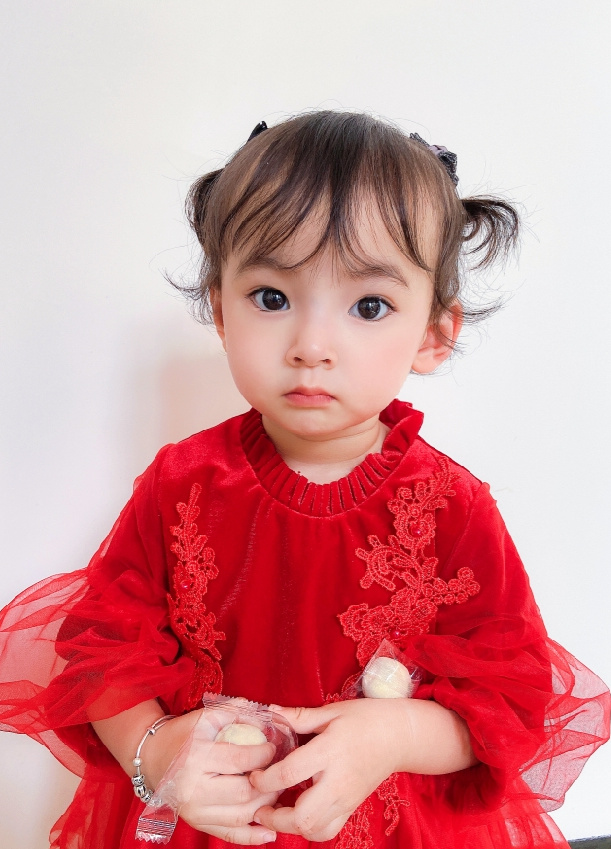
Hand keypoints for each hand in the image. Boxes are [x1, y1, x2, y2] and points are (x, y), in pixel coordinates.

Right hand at [149, 709, 280, 844]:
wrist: (152, 757)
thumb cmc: (183, 734)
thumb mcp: (207, 716)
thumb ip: (238, 713)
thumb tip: (269, 720)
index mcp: (196, 757)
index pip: (240, 760)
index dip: (264, 754)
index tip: (273, 748)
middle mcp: (193, 789)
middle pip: (243, 793)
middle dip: (269, 782)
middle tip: (280, 771)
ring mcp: (194, 811)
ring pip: (240, 816)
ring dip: (266, 806)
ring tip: (277, 791)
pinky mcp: (197, 823)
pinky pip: (229, 835)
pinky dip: (252, 836)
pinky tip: (270, 830)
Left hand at [249, 699, 408, 841]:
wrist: (399, 736)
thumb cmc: (365, 719)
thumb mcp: (332, 711)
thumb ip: (299, 716)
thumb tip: (271, 712)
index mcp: (329, 751)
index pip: (290, 774)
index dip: (264, 779)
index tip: (254, 775)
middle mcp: (337, 781)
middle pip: (302, 816)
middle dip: (275, 817)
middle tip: (261, 806)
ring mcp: (346, 799)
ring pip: (314, 830)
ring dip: (290, 827)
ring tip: (277, 812)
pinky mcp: (351, 808)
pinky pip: (328, 830)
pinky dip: (309, 830)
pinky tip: (298, 815)